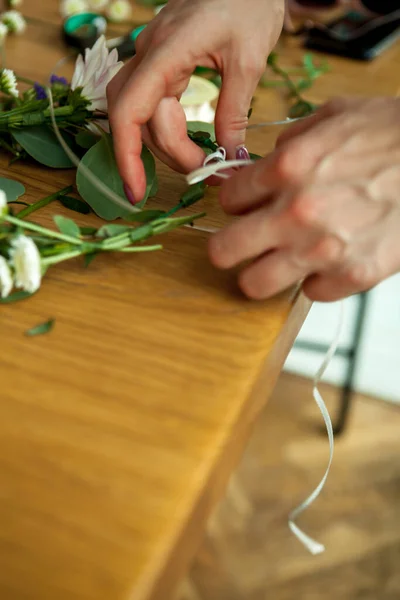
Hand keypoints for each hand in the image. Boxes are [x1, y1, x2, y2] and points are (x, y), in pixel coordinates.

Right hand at [107, 0, 283, 202]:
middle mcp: (148, 54)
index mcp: (165, 51)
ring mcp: (152, 57)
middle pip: (134, 118)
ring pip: (140, 113)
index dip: (127, 157)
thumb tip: (228, 156)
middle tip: (205, 171)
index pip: (128, 112)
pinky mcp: (162, 61)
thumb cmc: (250, 1)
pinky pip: (152, 102)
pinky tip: (187, 143)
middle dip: (163, 154)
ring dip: (167, 144)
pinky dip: (166, 128)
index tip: (138, 191)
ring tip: (204, 160)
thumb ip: (233, 112)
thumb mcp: (249, 60)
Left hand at [209, 97, 399, 300]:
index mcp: (286, 168)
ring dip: (262, 273)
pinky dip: (317, 280)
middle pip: (223, 251)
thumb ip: (291, 139)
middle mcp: (296, 212)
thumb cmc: (393, 134)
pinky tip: (329, 262)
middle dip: (228, 246)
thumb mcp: (335, 116)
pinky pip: (311, 292)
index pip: (228, 200)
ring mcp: (323, 249)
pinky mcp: (354, 275)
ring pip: (254, 284)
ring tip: (278, 262)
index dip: (236, 204)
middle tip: (242, 244)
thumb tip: (269, 158)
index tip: (247, 207)